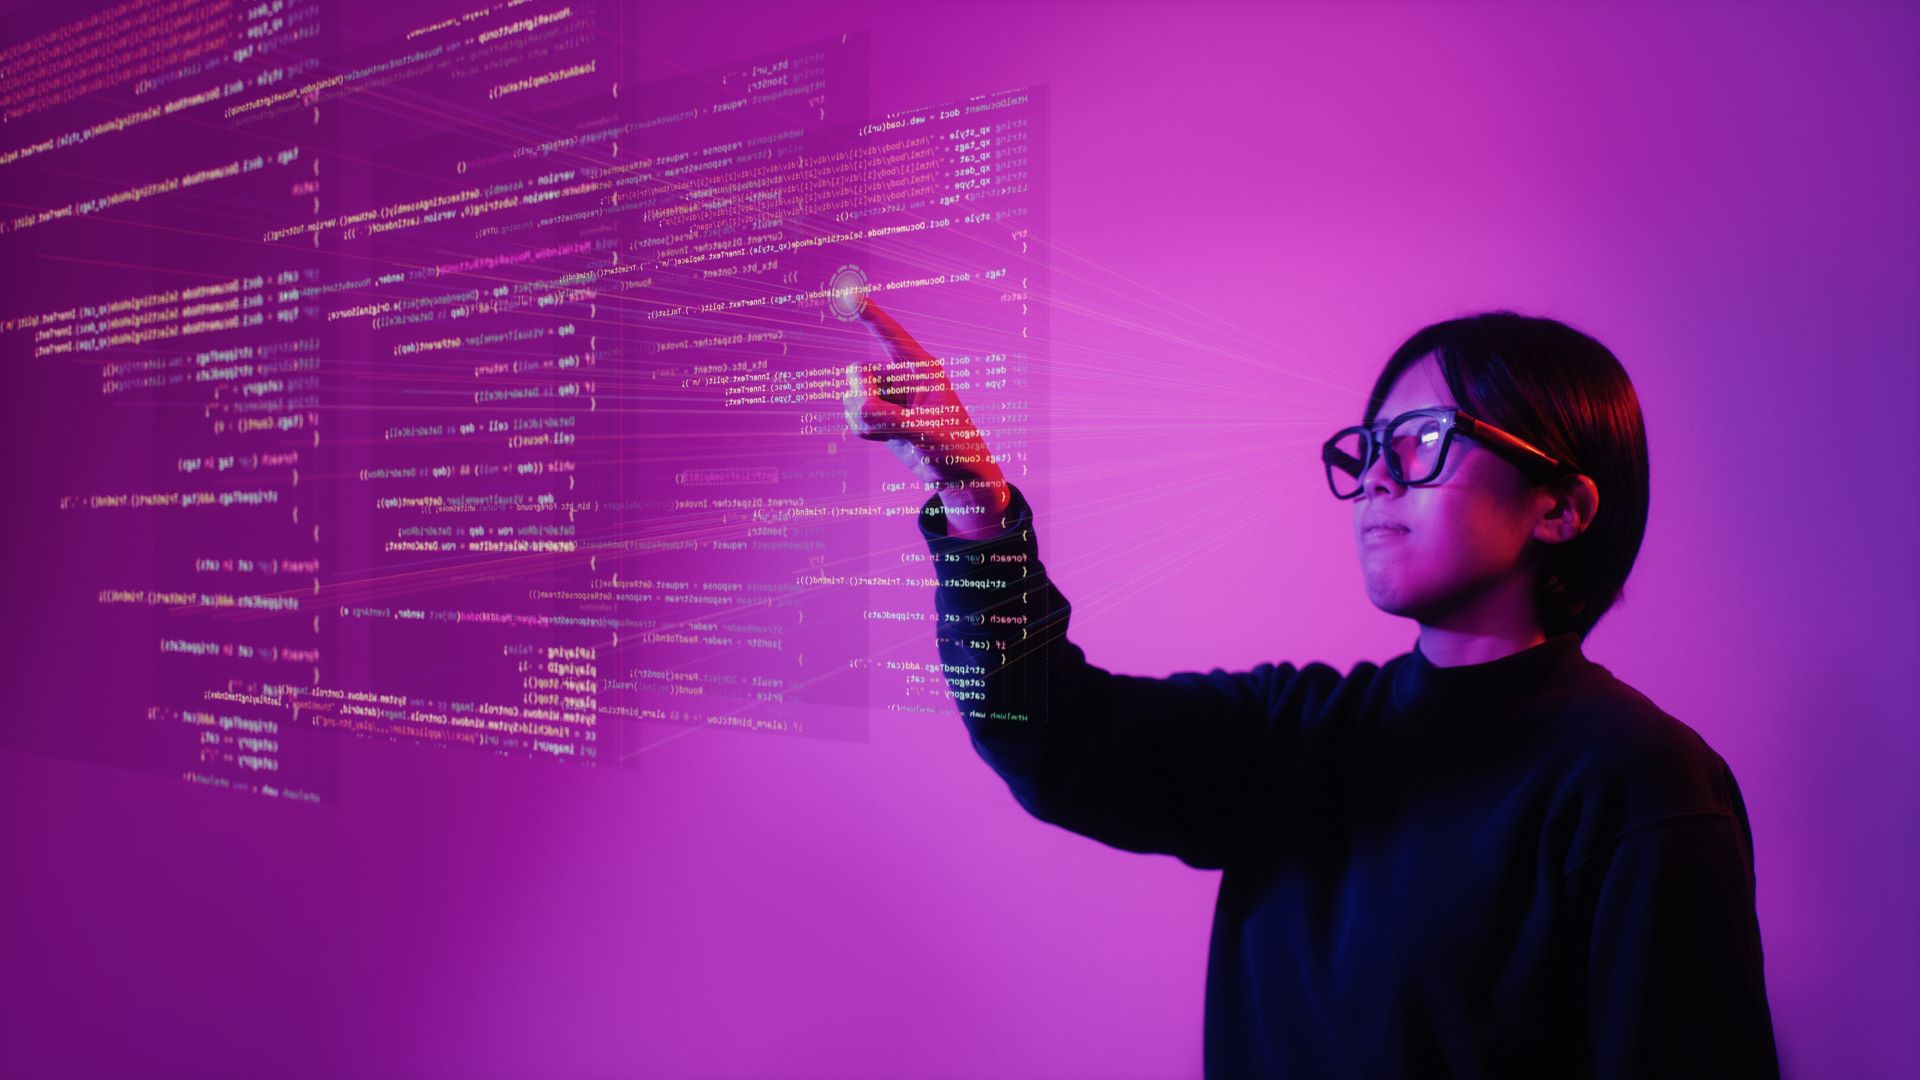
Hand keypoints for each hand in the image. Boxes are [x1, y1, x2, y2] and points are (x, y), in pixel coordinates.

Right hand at [843, 297, 1011, 533]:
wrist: (958, 475)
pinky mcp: (880, 417)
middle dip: (860, 396)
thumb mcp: (926, 431)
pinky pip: (853, 416)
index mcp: (921, 369)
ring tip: (889, 434)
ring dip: (861, 418)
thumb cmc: (955, 446)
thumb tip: (858, 409)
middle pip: (858, 373)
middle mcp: (902, 378)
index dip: (870, 314)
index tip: (848, 292)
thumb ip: (890, 419)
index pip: (891, 335)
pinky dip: (861, 429)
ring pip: (852, 397)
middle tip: (880, 418)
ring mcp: (889, 398)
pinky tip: (883, 438)